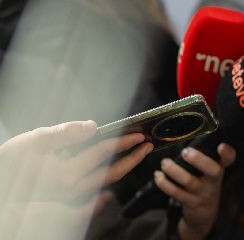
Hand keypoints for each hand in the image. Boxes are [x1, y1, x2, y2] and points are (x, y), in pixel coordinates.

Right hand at [0, 120, 151, 203]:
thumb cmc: (13, 160)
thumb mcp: (36, 140)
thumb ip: (66, 133)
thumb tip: (92, 126)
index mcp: (67, 173)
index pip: (104, 153)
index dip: (123, 142)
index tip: (139, 133)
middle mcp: (72, 188)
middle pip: (112, 173)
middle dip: (133, 158)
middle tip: (148, 145)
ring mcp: (70, 196)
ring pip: (105, 182)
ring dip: (124, 167)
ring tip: (138, 153)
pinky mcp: (66, 197)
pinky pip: (94, 191)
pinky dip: (108, 181)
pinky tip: (116, 175)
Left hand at [154, 143, 236, 239]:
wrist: (204, 212)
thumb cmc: (205, 182)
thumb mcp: (210, 170)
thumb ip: (205, 156)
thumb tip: (188, 132)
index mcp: (220, 168)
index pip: (229, 159)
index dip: (228, 153)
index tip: (222, 146)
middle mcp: (214, 180)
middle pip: (213, 170)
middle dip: (199, 160)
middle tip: (185, 151)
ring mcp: (203, 192)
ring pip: (189, 181)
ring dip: (174, 170)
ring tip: (164, 163)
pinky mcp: (190, 202)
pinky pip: (176, 193)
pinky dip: (164, 183)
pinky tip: (158, 175)